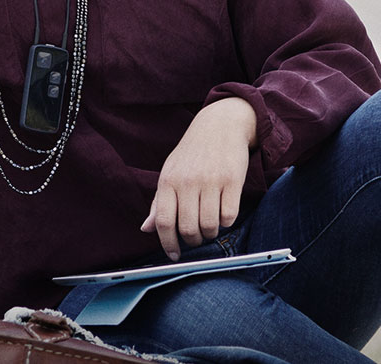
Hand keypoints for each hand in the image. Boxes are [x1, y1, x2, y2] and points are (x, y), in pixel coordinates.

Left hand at [141, 98, 255, 260]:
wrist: (221, 125)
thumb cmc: (193, 153)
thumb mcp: (170, 172)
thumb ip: (159, 202)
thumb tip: (146, 229)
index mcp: (169, 181)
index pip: (164, 222)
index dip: (168, 244)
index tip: (174, 255)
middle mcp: (188, 182)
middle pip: (188, 227)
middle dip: (193, 241)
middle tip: (196, 238)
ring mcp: (212, 181)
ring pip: (210, 225)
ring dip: (210, 233)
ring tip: (210, 227)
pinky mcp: (233, 180)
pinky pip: (229, 215)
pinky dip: (227, 222)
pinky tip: (223, 215)